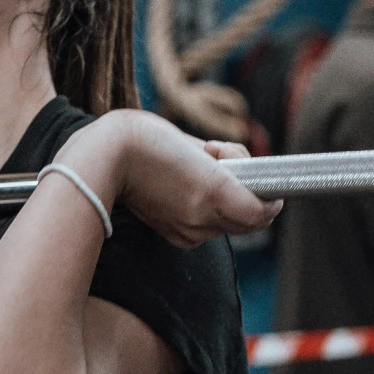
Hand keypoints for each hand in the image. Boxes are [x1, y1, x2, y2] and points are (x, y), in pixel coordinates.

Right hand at [62, 112, 280, 249]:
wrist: (102, 158)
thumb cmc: (146, 138)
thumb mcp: (195, 145)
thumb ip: (224, 161)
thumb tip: (242, 170)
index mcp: (213, 191)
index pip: (262, 211)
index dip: (272, 196)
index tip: (270, 180)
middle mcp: (203, 218)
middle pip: (249, 219)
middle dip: (249, 193)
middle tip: (225, 161)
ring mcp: (187, 230)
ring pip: (228, 223)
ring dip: (227, 199)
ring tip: (200, 169)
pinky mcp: (174, 235)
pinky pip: (207, 228)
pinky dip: (209, 210)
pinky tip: (189, 186)